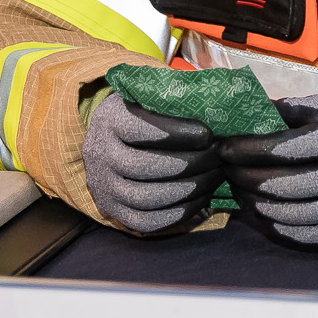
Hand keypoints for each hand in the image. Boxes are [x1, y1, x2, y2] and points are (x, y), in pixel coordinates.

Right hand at [81, 96, 222, 235]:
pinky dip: (178, 214)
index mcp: (108, 119)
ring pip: (146, 197)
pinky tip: (202, 201)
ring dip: (188, 190)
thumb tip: (214, 108)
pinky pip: (145, 221)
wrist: (113, 138)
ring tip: (215, 177)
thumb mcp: (148, 96)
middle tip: (218, 157)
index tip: (207, 134)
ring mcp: (102, 185)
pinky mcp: (112, 209)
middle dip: (190, 163)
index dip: (175, 133)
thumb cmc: (144, 112)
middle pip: (144, 166)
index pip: (138, 128)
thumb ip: (170, 100)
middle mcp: (99, 153)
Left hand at [221, 93, 317, 250]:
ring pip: (286, 213)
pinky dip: (276, 227)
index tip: (224, 147)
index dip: (246, 149)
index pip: (280, 148)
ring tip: (240, 191)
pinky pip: (301, 236)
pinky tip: (263, 215)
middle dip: (243, 177)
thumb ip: (299, 108)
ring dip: (255, 203)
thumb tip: (258, 109)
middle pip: (278, 184)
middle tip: (226, 170)